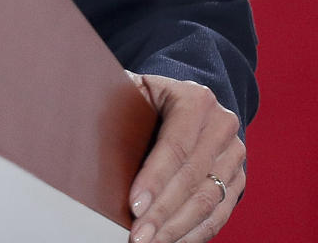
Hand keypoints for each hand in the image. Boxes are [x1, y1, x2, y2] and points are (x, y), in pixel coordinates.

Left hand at [125, 72, 245, 242]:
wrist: (184, 103)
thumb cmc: (147, 99)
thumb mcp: (132, 91)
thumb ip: (116, 104)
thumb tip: (81, 128)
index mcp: (195, 99)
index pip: (176, 145)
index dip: (155, 178)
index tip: (134, 205)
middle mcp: (221, 125)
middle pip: (193, 178)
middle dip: (162, 212)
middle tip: (137, 236)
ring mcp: (233, 154)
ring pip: (208, 201)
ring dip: (177, 228)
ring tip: (149, 242)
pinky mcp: (236, 179)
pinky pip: (219, 214)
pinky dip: (194, 233)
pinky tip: (171, 241)